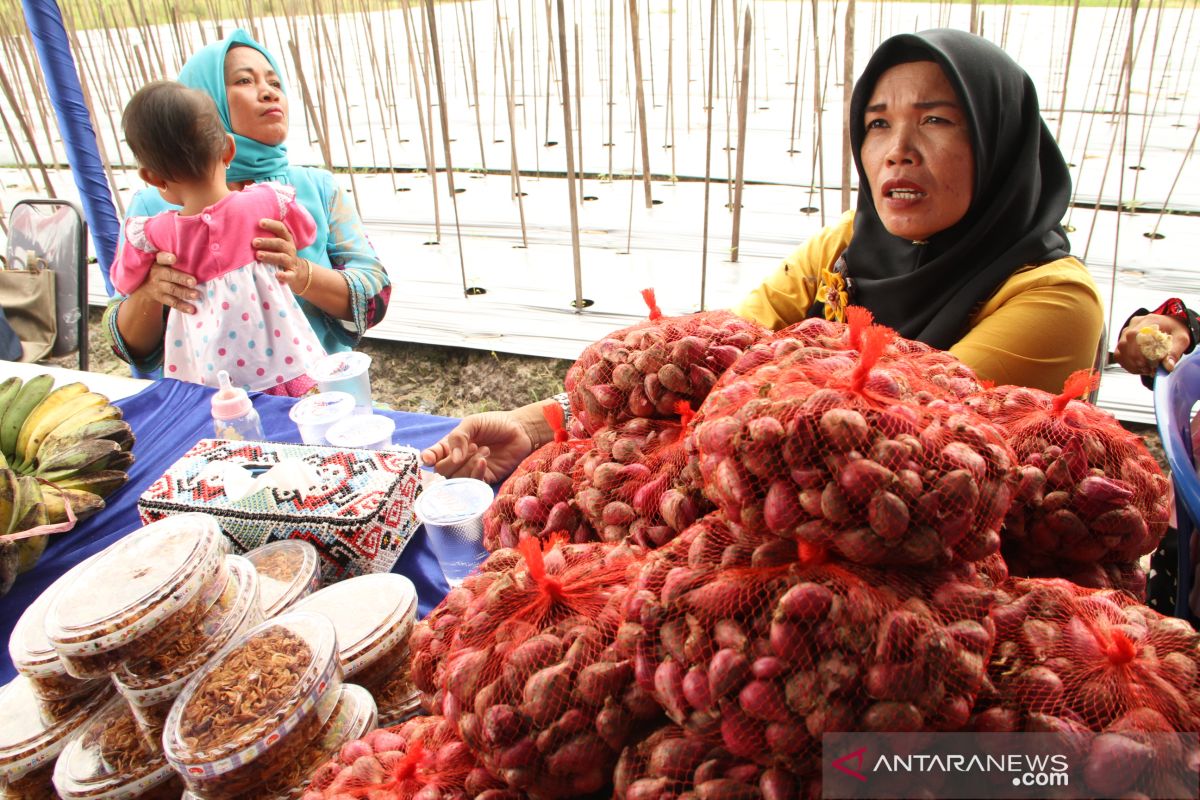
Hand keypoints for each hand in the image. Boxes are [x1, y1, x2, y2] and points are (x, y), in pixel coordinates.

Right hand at [132, 252, 199, 313]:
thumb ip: (172, 259)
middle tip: (194, 282)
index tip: (174, 258)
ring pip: (172, 290)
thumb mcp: (161, 261)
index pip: (161, 258)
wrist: (143, 284)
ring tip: (196, 295)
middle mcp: (157, 274)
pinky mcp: (161, 297)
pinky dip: (182, 306)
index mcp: (157, 262)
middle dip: (182, 279)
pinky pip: (172, 302)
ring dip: (185, 293)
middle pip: (169, 275)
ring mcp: (158, 287)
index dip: (166, 258)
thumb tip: (197, 257)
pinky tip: (191, 309)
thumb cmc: (161, 268)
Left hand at [254, 219, 305, 290]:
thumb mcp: (277, 244)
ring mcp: (291, 262)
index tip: (260, 222)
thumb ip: (266, 236)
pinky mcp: (293, 274)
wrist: (296, 271)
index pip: (281, 229)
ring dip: (270, 256)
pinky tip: (277, 275)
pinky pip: (290, 275)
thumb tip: (244, 228)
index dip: (271, 225)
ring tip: (258, 255)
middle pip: (279, 243)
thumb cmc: (280, 254)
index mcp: (286, 239)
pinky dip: (284, 276)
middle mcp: (290, 249)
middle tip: (254, 242)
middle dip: (267, 242)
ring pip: (282, 258)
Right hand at [421, 409, 544, 482]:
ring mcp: (470, 472)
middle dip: (454, 461)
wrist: (521, 430)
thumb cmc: (495, 423)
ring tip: (485, 450)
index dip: (428, 459)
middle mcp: (458, 461)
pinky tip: (484, 461)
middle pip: (442, 471)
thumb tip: (453, 458)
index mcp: (450, 446)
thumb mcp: (473, 423)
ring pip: (457, 480)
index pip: (432, 456)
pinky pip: (473, 485)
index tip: (428, 459)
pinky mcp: (485, 480)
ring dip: (469, 465)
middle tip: (473, 446)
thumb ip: (458, 437)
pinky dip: (476, 474)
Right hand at [1113, 313, 1190, 375]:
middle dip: (1135, 361)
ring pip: (1120, 351)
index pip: (1135, 336)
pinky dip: (1127, 364)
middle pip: (1125, 345)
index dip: (1138, 353)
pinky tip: (1138, 368)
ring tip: (1144, 370)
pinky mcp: (1123, 340)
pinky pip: (1119, 354)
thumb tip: (1168, 366)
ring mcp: (1126, 332)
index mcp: (1148, 321)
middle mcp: (1134, 325)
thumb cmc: (1175, 331)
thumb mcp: (1181, 340)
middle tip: (1148, 370)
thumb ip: (1174, 352)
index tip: (1149, 366)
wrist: (1170, 326)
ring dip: (1131, 364)